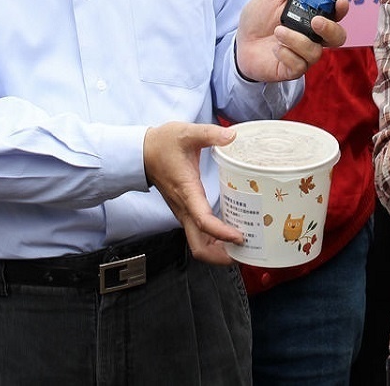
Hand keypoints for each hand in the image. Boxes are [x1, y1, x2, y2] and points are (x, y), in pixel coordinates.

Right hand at [143, 122, 242, 264]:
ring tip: (244, 248)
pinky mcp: (186, 211)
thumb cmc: (164, 144)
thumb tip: (232, 136)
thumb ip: (210, 134)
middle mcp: (184, 208)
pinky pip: (199, 234)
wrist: (143, 152)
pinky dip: (215, 241)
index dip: (222, 233)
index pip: (204, 221)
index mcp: (187, 192)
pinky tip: (232, 234)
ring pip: (199, 243)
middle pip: (199, 246)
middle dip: (221, 255)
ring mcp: (184, 212)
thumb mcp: (187, 133)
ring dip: (219, 251)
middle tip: (246, 253)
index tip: (240, 237)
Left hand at [235, 0, 347, 82]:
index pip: (336, 12)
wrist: (239, 44)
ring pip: (316, 51)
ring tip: (278, 31)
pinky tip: (275, 48)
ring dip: (297, 40)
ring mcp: (305, 54)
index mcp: (312, 15)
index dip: (342, 7)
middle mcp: (313, 36)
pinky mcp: (293, 69)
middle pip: (338, 36)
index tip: (340, 0)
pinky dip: (286, 54)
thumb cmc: (258, 20)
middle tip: (316, 21)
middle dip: (330, 28)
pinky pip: (300, 65)